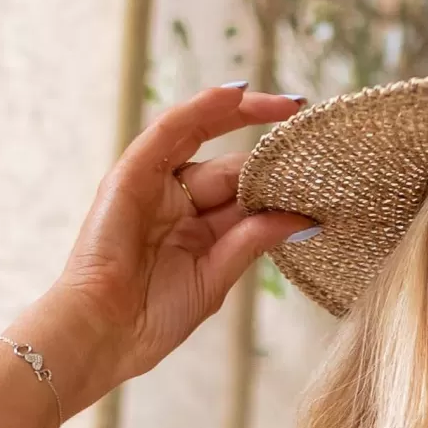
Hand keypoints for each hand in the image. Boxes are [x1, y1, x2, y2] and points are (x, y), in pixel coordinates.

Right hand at [13, 83, 312, 410]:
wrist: (105, 333)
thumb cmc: (153, 317)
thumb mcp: (216, 276)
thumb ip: (253, 240)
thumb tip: (304, 218)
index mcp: (198, 229)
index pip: (246, 195)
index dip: (281, 183)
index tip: (321, 173)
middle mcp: (177, 201)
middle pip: (233, 166)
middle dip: (273, 151)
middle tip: (315, 133)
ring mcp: (154, 184)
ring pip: (203, 134)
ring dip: (245, 112)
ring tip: (289, 104)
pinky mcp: (132, 173)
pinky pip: (170, 130)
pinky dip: (202, 109)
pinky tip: (236, 94)